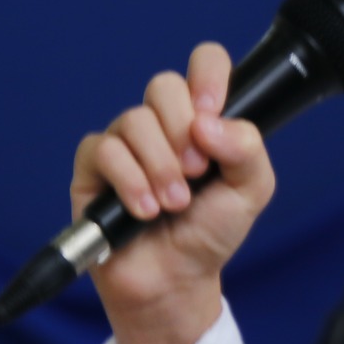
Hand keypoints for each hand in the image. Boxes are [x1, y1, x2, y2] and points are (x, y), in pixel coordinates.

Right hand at [71, 43, 275, 343]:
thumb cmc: (211, 232)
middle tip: (197, 173)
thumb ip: (247, 149)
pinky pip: (103, 149)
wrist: (175, 281)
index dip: (209, 75)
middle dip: (183, 131)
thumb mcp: (251, 191)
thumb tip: (210, 122)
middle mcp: (163, 124)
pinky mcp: (93, 169)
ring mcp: (126, 143)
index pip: (204, 63)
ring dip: (160, 166)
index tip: (213, 111)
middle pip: (164, 85)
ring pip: (134, 119)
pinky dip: (129, 180)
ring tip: (173, 204)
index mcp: (203, 119)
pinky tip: (144, 210)